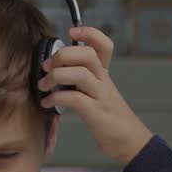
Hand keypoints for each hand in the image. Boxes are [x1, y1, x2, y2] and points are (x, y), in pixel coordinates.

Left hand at [38, 26, 152, 165]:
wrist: (127, 140)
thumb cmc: (107, 117)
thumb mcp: (96, 92)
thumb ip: (80, 79)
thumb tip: (53, 70)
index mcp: (103, 73)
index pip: (104, 45)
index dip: (89, 33)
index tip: (72, 32)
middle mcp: (103, 81)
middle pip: (87, 55)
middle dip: (62, 56)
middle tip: (46, 67)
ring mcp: (101, 96)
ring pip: (80, 74)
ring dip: (56, 76)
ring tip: (43, 85)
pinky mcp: (96, 113)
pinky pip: (74, 99)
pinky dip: (56, 98)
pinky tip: (47, 103)